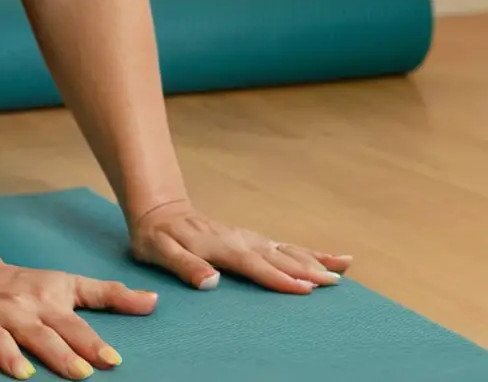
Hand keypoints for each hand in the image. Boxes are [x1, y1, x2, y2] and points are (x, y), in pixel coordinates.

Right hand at [0, 257, 158, 379]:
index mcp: (45, 301)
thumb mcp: (69, 284)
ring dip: (6, 355)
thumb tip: (155, 303)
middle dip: (60, 352)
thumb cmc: (28, 285)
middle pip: (41, 333)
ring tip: (20, 373)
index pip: (73, 324)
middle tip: (80, 372)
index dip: (92, 341)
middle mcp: (16, 309)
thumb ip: (110, 295)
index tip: (112, 360)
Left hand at [129, 201, 352, 292]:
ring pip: (285, 249)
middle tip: (335, 282)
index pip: (252, 265)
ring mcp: (247, 238)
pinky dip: (307, 251)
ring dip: (314, 259)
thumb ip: (185, 266)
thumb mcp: (159, 252)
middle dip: (307, 269)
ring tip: (343, 268)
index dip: (277, 277)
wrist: (159, 210)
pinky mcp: (251, 239)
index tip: (303, 288)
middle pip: (277, 256)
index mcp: (219, 246)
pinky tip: (330, 257)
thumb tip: (212, 282)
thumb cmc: (155, 236)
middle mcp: (239, 240)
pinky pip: (283, 245)